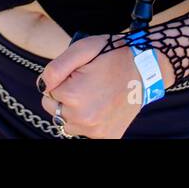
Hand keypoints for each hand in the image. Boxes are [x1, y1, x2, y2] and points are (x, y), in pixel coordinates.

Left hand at [38, 35, 175, 138]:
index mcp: (72, 95)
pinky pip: (84, 131)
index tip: (79, 72)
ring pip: (66, 122)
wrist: (146, 69)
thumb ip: (55, 68)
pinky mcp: (107, 137)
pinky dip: (88, 121)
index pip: (47, 89)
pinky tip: (101, 107)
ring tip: (94, 94)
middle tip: (86, 83)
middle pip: (53, 108)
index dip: (62, 78)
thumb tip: (42, 86)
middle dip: (64, 95)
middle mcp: (82, 118)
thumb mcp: (81, 49)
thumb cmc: (112, 55)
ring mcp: (95, 131)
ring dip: (74, 110)